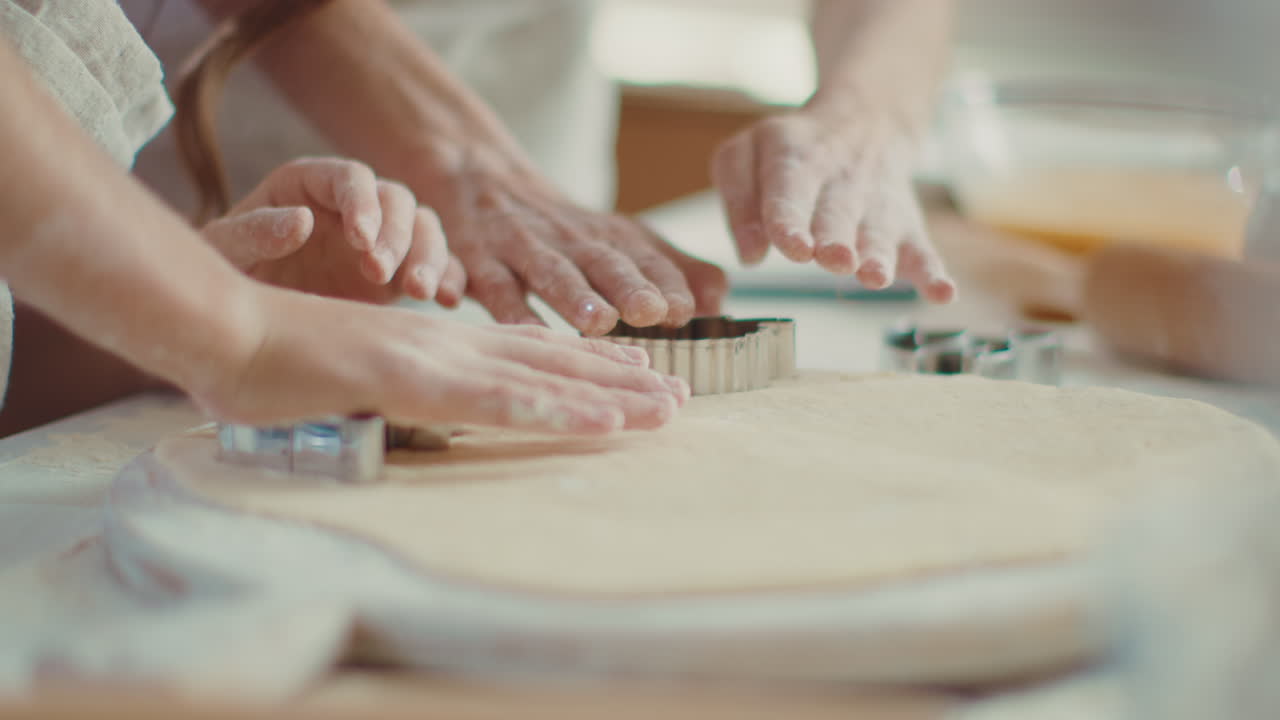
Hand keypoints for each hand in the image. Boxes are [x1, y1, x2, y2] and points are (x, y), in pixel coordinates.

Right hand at [196, 286, 689, 432]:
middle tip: (677, 396)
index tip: (635, 377)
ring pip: (542, 377)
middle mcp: (448, 344)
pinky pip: (498, 399)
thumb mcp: (353, 373)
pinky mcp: (411, 377)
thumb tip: (423, 403)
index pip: (526, 354)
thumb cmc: (275, 356)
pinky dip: (557, 408)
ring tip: (667, 410)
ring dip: (610, 396)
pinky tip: (603, 424)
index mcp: (437, 344)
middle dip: (618, 380)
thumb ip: (396, 386)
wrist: (219, 324)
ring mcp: (433, 358)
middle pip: (550, 361)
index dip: (584, 365)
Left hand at [202, 158, 466, 305]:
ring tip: (420, 293)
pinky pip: (437, 267)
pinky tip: (447, 301)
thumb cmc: (229, 273)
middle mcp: (354, 206)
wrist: (241, 320)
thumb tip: (300, 220)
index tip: (360, 240)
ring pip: (425, 231)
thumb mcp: (225, 250)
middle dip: (397, 235)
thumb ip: (254, 232)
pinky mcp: (399, 276)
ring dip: (430, 257)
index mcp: (311, 184)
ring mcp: (382, 240)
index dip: (363, 203)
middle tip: (380, 273)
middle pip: (397, 201)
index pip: (351, 178)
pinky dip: (449, 279)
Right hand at [412, 147, 726, 335]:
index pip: (646, 258)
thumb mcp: (618, 237)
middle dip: (630, 287)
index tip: (686, 309)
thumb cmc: (562, 226)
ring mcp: (523, 247)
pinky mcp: (479, 259)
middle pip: (604, 262)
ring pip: (552, 271)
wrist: (477, 175)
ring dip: (576, 296)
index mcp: (611, 238)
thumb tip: (718, 298)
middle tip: (652, 312)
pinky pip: (494, 284)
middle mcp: (572, 239)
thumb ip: (670, 266)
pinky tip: (524, 330)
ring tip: (598, 321)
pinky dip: (508, 307)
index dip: (667, 282)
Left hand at [712, 107, 954, 302]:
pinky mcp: (905, 225)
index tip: (792, 245)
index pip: (789, 192)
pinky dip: (933, 273)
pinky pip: (922, 249)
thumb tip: (749, 255)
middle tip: (835, 260)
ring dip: (878, 256)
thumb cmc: (792, 150)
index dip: (790, 219)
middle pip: (837, 215)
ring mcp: (876, 206)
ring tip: (876, 276)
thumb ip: (739, 202)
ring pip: (878, 233)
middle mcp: (839, 184)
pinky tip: (943, 292)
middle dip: (836, 240)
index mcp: (794, 161)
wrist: (864, 121)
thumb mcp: (747, 155)